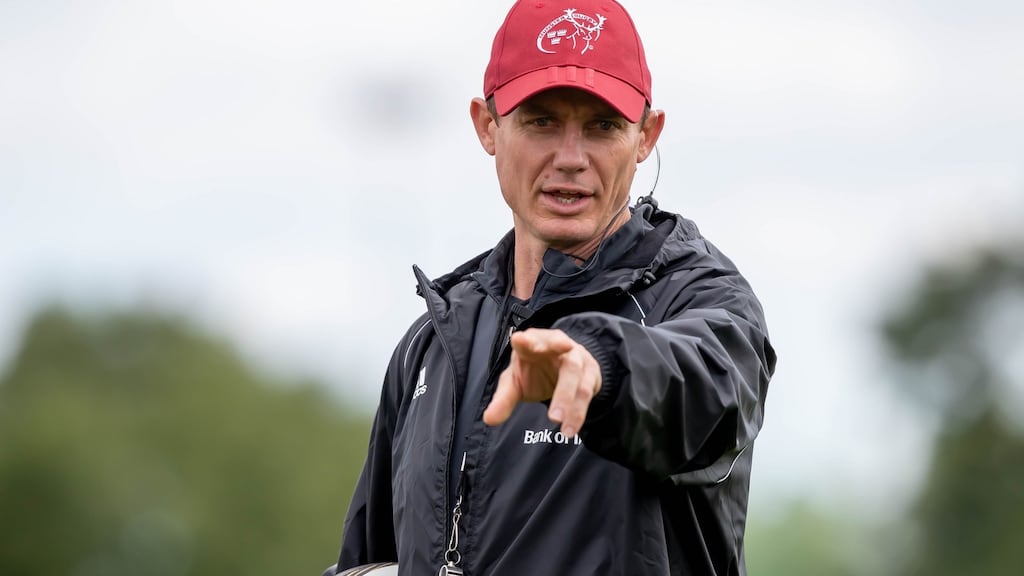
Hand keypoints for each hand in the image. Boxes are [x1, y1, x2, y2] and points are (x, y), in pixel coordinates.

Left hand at [482, 328, 601, 437]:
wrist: (565, 368)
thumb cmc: (535, 371)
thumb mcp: (516, 383)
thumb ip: (503, 399)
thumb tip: (489, 419)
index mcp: (533, 342)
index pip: (530, 339)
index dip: (527, 340)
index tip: (521, 340)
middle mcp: (557, 344)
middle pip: (560, 359)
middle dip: (559, 387)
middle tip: (553, 416)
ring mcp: (576, 356)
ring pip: (575, 376)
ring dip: (568, 402)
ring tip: (559, 424)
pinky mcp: (590, 370)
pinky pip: (586, 390)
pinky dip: (578, 410)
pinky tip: (570, 428)